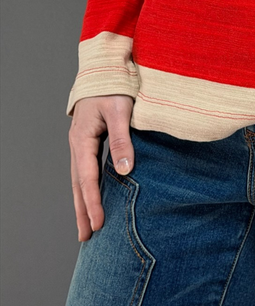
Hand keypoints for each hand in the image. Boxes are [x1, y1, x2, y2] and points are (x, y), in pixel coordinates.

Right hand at [68, 95, 134, 241]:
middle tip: (86, 237)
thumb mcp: (120, 110)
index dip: (93, 202)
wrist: (104, 68)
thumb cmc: (113, 86)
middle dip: (82, 211)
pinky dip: (88, 188)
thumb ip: (122, 139)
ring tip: (86, 227)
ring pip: (80, 179)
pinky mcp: (88, 141)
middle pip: (79, 184)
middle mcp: (78, 144)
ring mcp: (81, 143)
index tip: (98, 223)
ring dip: (83, 203)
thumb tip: (124, 170)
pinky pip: (86, 170)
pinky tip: (93, 199)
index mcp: (83, 138)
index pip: (88, 178)